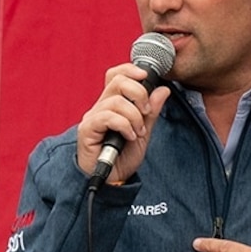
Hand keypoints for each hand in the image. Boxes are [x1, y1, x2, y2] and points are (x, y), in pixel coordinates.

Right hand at [75, 64, 170, 185]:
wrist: (112, 182)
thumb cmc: (122, 158)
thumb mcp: (144, 133)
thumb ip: (151, 111)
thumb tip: (163, 89)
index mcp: (112, 104)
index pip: (116, 75)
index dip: (131, 69)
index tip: (147, 76)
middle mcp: (100, 107)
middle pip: (117, 81)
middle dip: (139, 93)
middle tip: (146, 112)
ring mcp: (92, 117)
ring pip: (116, 100)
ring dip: (134, 116)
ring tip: (138, 132)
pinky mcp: (87, 129)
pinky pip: (108, 116)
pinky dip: (125, 125)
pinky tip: (129, 137)